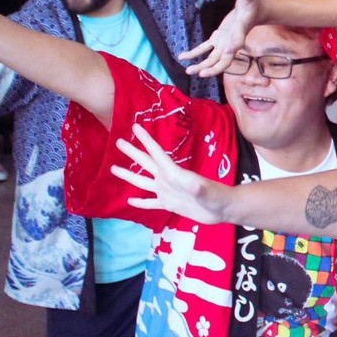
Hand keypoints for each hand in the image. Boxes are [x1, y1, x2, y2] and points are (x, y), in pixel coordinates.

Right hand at [109, 123, 229, 222]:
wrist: (223, 209)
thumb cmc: (216, 197)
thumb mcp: (205, 191)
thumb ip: (197, 187)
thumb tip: (191, 183)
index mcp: (173, 173)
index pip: (156, 153)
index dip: (146, 140)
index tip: (135, 126)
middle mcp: (167, 180)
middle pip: (145, 163)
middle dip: (133, 152)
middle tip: (118, 141)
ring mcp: (167, 192)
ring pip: (143, 182)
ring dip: (129, 175)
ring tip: (114, 168)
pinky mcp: (169, 205)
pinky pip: (150, 203)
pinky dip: (140, 202)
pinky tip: (129, 201)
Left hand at [179, 0, 260, 76]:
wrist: (253, 11)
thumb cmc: (252, 4)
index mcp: (240, 32)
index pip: (237, 43)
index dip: (232, 47)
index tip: (227, 51)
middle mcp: (232, 42)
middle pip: (224, 61)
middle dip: (213, 69)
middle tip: (201, 73)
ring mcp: (224, 42)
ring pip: (212, 59)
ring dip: (201, 65)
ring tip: (188, 70)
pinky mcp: (217, 39)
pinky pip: (204, 49)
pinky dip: (194, 53)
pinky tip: (182, 56)